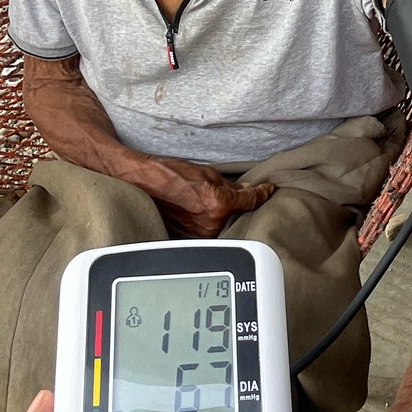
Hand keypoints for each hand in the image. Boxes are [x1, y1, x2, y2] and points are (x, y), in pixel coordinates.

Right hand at [122, 153, 274, 237]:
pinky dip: (212, 222)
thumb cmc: (170, 174)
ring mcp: (200, 234)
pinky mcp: (190, 238)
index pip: (251, 201)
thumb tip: (245, 192)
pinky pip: (210, 231)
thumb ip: (231, 186)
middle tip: (242, 194)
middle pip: (239, 216)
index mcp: (218, 204)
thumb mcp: (208, 173)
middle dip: (241, 206)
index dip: (263, 194)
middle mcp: (211, 223)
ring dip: (226, 215)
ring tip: (212, 201)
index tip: (268, 190)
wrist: (143, 182)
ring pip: (225, 225)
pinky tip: (204, 211)